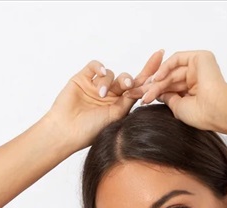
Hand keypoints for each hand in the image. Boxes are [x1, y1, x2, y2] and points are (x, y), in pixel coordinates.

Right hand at [44, 50, 166, 150]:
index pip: (137, 87)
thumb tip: (146, 86)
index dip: (149, 73)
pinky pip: (95, 66)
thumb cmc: (91, 130)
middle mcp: (110, 95)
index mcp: (120, 105)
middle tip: (127, 85)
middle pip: (125, 78)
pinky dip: (99, 68)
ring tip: (102, 95)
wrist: (67, 131)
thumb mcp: (116, 116)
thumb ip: (129, 100)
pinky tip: (99, 76)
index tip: (160, 57)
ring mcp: (96, 86)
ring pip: (110, 74)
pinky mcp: (83, 79)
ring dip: (108, 82)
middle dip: (129, 80)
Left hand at [135, 50, 226, 130]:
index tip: (138, 99)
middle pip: (169, 79)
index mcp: (193, 90)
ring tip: (147, 93)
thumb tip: (158, 93)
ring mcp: (198, 66)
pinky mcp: (200, 57)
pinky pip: (177, 59)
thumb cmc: (201, 114)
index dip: (154, 92)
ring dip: (157, 82)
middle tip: (136, 94)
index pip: (170, 88)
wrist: (216, 109)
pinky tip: (157, 78)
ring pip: (172, 71)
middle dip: (152, 87)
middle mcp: (196, 77)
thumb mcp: (178, 107)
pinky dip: (166, 67)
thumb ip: (167, 98)